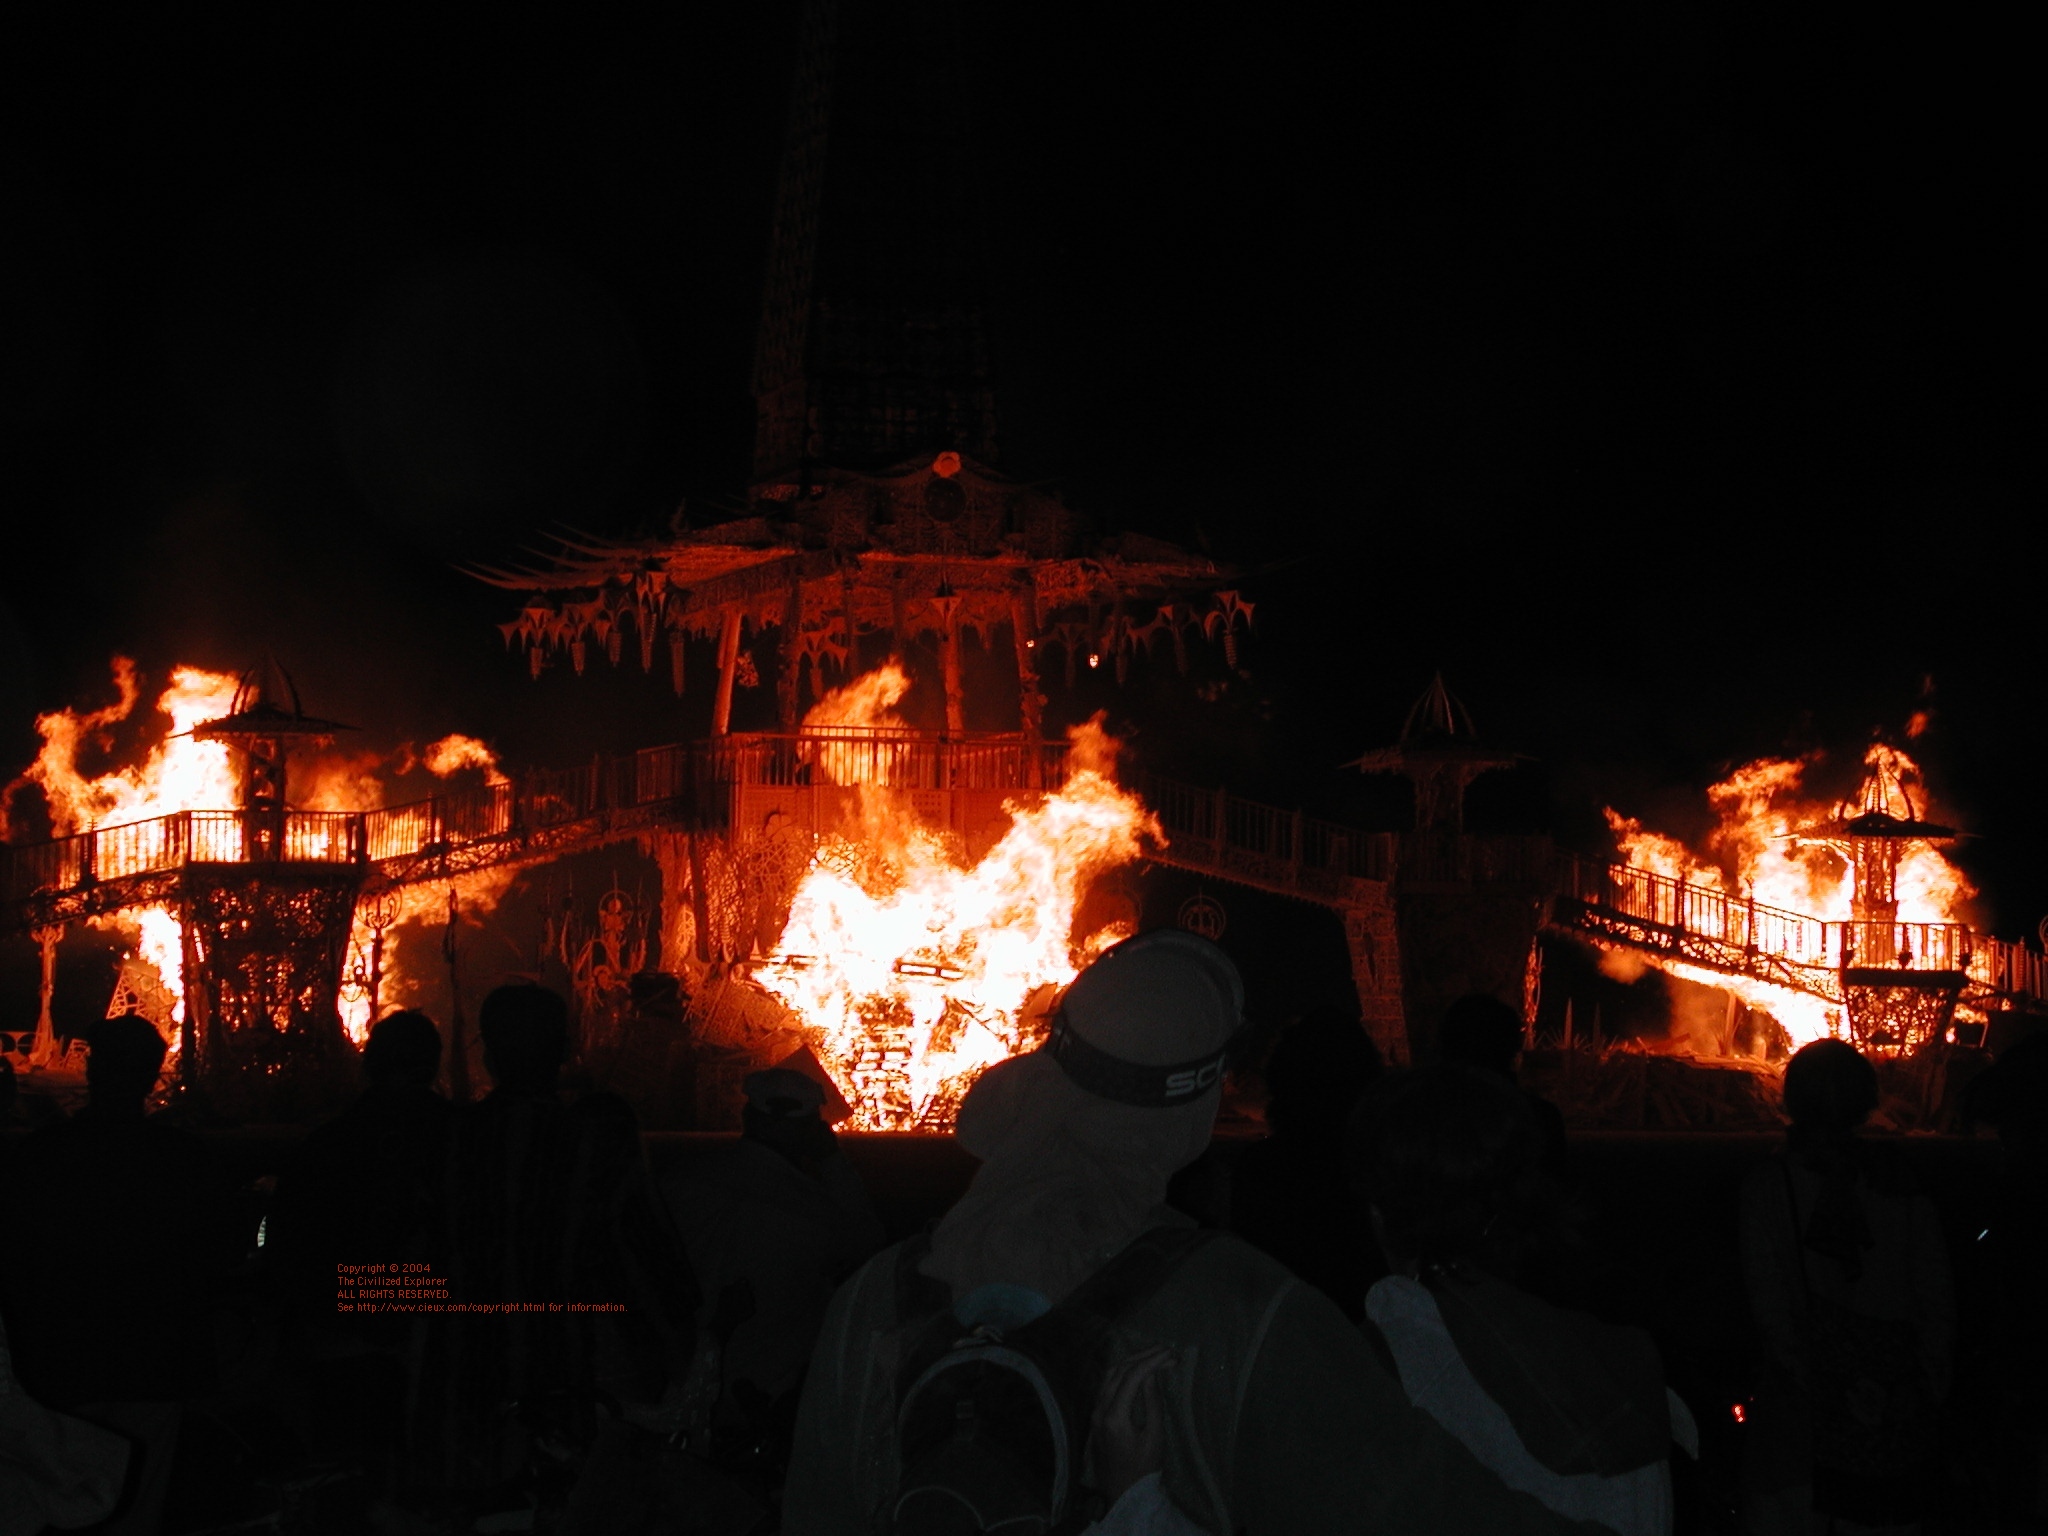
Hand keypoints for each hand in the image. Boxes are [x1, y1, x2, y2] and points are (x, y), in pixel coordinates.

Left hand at [1087, 1343, 1175, 1506]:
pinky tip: (1137, 1369)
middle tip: (1165, 1349)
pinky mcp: (1096, 1416)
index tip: (1171, 1354)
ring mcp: (1095, 1412)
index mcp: (1114, 1417)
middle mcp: (1100, 1410)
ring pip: (1110, 1375)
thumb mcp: (1154, 1438)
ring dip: (1131, 1361)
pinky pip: (1107, 1385)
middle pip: (1119, 1371)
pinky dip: (1123, 1372)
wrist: (1121, 1494)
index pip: (1132, 1377)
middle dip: (1142, 1356)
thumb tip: (1152, 1374)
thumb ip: (1152, 1404)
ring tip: (1154, 1354)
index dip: (1152, 1361)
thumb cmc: (1143, 1470)